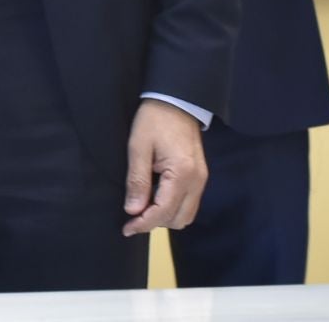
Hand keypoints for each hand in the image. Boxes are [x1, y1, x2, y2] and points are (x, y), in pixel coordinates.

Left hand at [122, 98, 207, 235]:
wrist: (177, 100)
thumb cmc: (154, 120)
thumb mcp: (138, 148)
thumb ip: (137, 181)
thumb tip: (133, 211)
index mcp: (182, 174)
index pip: (163, 212)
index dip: (143, 224)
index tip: (126, 229)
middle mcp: (197, 181)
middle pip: (179, 219)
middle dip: (155, 223)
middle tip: (132, 217)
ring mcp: (202, 180)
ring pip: (186, 215)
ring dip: (165, 217)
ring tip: (142, 208)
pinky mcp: (200, 176)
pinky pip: (189, 203)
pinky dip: (173, 207)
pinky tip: (155, 199)